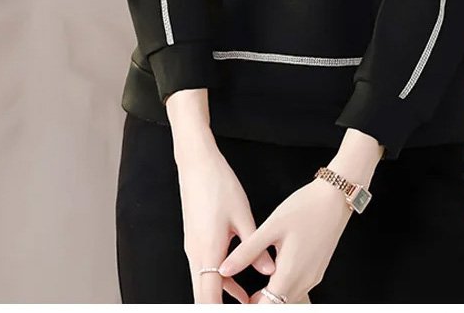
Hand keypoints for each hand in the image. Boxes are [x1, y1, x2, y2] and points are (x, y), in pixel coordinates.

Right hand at [176, 144, 276, 302]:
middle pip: (203, 297)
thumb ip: (256, 247)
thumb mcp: (243, 215)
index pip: (208, 299)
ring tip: (248, 305)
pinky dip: (221, 283)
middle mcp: (195, 255)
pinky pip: (206, 271)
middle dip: (219, 309)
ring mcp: (193, 249)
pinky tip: (240, 288)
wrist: (197, 164)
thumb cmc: (218, 185)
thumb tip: (270, 270)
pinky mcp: (196, 242)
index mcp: (207, 252)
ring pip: (205, 284)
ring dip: (222, 298)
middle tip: (248, 310)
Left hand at [216, 175, 354, 302]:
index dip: (248, 307)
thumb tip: (223, 269)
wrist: (335, 198)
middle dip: (256, 303)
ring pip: (286, 298)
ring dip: (269, 297)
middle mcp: (304, 281)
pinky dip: (281, 288)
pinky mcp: (316, 270)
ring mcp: (312, 277)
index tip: (234, 301)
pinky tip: (271, 273)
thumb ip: (247, 251)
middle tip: (239, 294)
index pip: (265, 308)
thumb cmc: (305, 207)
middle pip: (276, 305)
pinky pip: (296, 288)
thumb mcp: (271, 227)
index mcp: (290, 273)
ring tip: (251, 287)